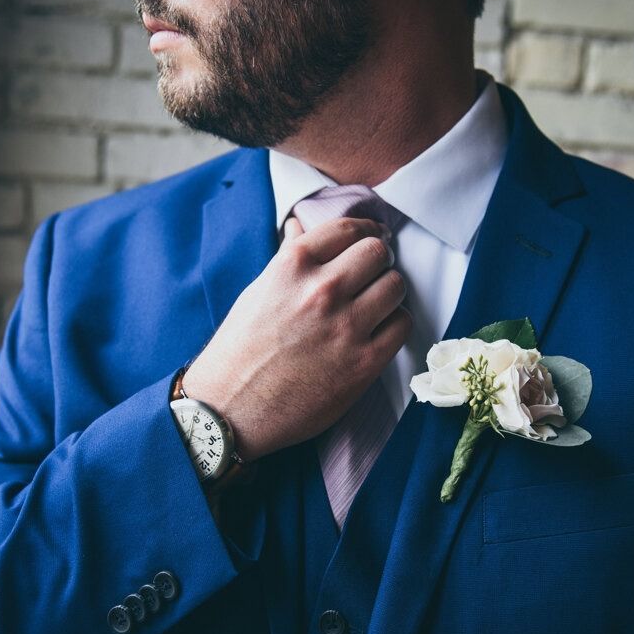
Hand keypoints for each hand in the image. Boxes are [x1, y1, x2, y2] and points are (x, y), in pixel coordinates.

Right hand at [180, 215, 411, 461]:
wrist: (231, 408)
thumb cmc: (240, 350)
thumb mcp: (258, 292)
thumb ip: (287, 257)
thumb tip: (300, 225)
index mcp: (293, 266)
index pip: (346, 228)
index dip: (365, 230)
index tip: (372, 237)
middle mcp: (322, 290)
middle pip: (377, 252)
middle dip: (379, 259)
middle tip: (375, 272)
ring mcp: (346, 326)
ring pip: (395, 285)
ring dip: (389, 291)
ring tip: (377, 303)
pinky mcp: (364, 362)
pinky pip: (402, 325)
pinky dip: (395, 324)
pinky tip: (379, 330)